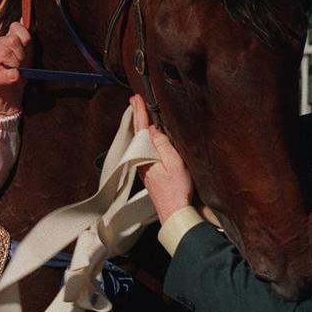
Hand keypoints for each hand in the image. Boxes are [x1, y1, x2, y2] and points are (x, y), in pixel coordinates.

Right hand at [0, 22, 30, 116]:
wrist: (9, 93)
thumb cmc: (18, 70)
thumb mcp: (24, 53)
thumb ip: (23, 36)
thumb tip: (22, 17)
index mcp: (2, 39)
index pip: (17, 29)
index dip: (25, 41)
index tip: (26, 51)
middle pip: (12, 40)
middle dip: (21, 53)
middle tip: (22, 63)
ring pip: (7, 52)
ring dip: (16, 63)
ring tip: (18, 70)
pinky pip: (3, 73)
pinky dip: (10, 76)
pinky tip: (14, 76)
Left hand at [131, 94, 192, 221]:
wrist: (174, 212)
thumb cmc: (177, 190)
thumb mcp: (174, 163)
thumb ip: (163, 144)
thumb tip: (152, 129)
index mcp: (147, 156)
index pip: (142, 129)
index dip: (140, 112)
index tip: (137, 98)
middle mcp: (141, 160)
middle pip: (138, 133)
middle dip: (137, 115)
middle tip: (134, 99)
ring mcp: (143, 167)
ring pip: (139, 141)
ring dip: (139, 125)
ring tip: (138, 112)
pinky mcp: (148, 172)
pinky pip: (144, 149)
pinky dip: (143, 137)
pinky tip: (146, 135)